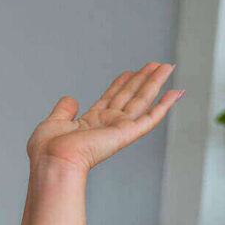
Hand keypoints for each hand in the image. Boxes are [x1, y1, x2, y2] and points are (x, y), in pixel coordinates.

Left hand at [26, 62, 182, 172]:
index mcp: (89, 122)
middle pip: (130, 96)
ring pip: (142, 100)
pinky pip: (151, 117)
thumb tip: (70, 99)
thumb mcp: (52, 122)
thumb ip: (63, 110)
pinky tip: (176, 92)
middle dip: (143, 78)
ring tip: (167, 66)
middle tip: (157, 64)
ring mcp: (118, 128)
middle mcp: (106, 125)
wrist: (53, 160)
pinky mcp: (127, 133)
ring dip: (156, 83)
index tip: (131, 71)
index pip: (110, 98)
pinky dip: (165, 105)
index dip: (121, 84)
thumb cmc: (47, 149)